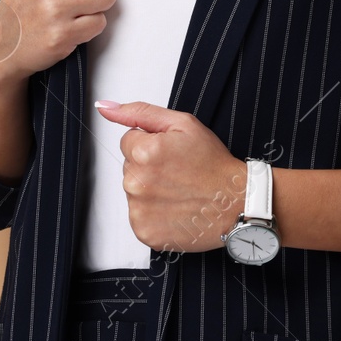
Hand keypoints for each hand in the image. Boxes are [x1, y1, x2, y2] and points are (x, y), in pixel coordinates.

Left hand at [94, 101, 246, 253]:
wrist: (235, 202)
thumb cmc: (212, 163)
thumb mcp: (182, 124)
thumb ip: (140, 113)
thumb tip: (105, 107)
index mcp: (144, 152)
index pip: (128, 141)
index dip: (152, 144)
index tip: (172, 153)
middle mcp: (136, 183)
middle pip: (129, 166)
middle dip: (149, 166)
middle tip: (178, 172)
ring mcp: (139, 211)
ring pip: (133, 191)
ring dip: (150, 190)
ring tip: (178, 191)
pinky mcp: (144, 232)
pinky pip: (139, 215)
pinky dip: (153, 213)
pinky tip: (175, 208)